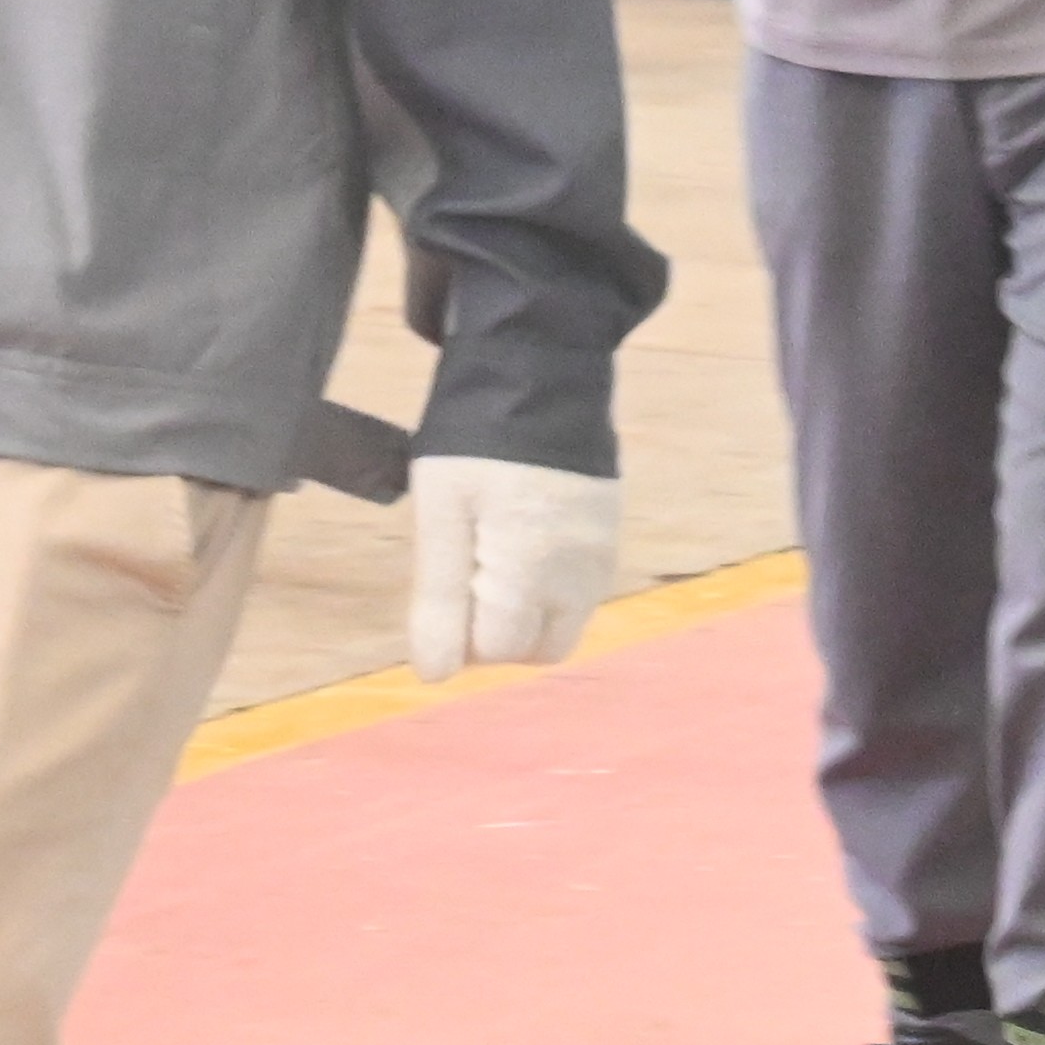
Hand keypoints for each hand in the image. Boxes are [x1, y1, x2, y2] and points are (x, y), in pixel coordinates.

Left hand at [408, 454, 619, 682]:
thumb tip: (434, 675)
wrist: (541, 369)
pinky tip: (520, 540)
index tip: (442, 585)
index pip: (497, 650)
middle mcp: (580, 577)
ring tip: (489, 556)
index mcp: (532, 575)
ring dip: (525, 613)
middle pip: (539, 649)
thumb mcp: (441, 515)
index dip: (459, 631)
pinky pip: (581, 588)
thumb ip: (440, 597)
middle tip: (464, 580)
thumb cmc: (474, 444)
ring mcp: (602, 555)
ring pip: (564, 621)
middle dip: (498, 634)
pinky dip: (548, 585)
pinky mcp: (609, 531)